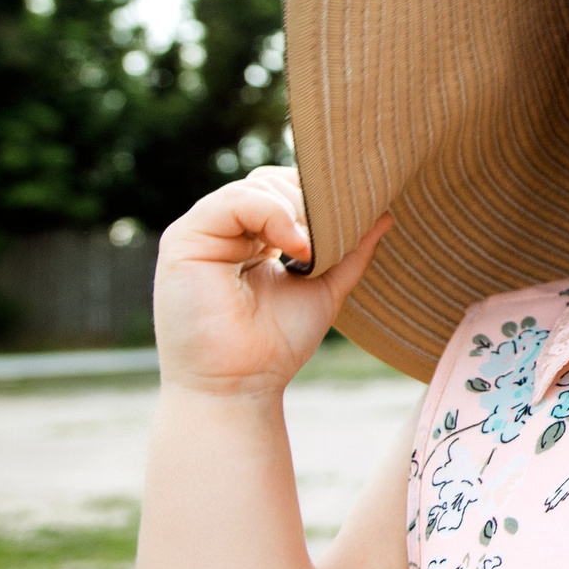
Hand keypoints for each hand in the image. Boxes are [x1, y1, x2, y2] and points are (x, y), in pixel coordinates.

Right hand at [152, 165, 392, 397]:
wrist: (239, 387)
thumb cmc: (276, 346)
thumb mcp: (323, 288)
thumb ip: (350, 250)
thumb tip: (385, 213)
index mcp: (249, 238)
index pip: (282, 190)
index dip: (316, 199)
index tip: (348, 221)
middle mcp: (223, 231)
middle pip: (270, 181)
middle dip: (309, 200)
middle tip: (330, 237)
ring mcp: (201, 232)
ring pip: (256, 187)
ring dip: (296, 210)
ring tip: (313, 251)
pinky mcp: (184, 240)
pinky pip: (234, 202)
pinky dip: (274, 215)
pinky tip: (297, 247)